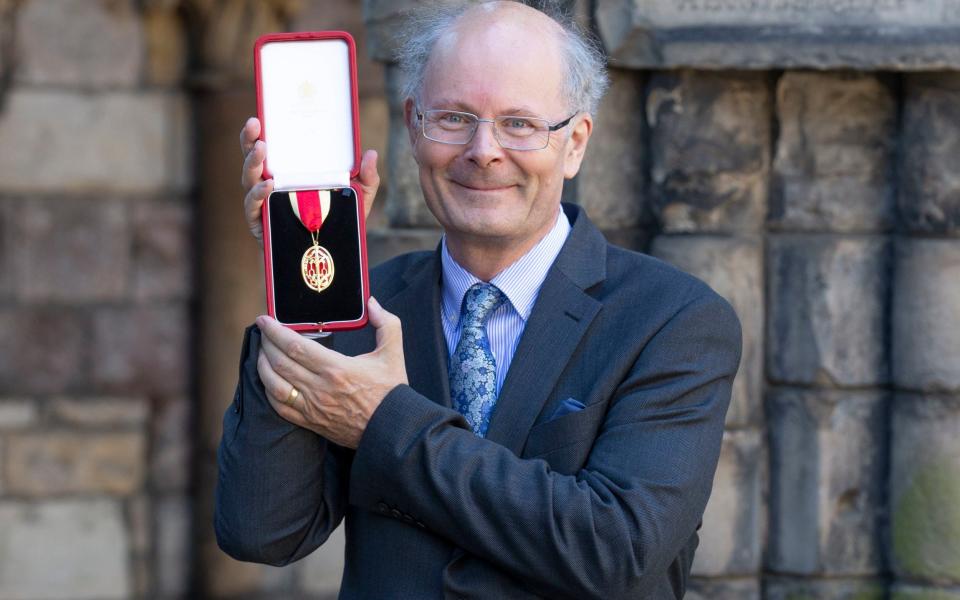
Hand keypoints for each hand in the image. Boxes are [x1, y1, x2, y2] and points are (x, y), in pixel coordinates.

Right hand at [240, 117, 380, 245]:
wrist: (331, 257)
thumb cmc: (338, 222)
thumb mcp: (357, 198)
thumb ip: (366, 178)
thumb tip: (371, 153)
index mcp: (288, 173)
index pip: (270, 148)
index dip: (259, 132)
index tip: (260, 116)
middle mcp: (270, 185)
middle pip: (252, 159)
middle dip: (249, 140)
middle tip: (254, 124)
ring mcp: (262, 204)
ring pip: (248, 179)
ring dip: (252, 162)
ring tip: (261, 148)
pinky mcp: (259, 224)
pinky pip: (252, 206)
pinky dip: (257, 195)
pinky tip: (267, 186)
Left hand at [255, 297, 407, 447]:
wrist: (392, 429)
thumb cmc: (391, 391)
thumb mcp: (393, 353)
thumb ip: (386, 324)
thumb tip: (371, 303)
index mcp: (337, 368)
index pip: (295, 346)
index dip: (275, 331)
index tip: (265, 320)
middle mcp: (320, 388)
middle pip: (279, 362)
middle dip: (266, 343)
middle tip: (263, 331)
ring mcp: (312, 407)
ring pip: (274, 385)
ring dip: (262, 366)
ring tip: (262, 352)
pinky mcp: (311, 422)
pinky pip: (279, 407)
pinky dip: (268, 391)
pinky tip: (269, 380)